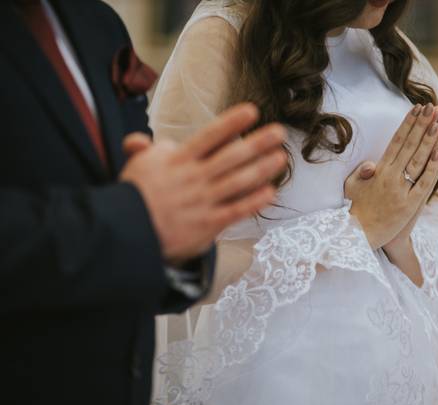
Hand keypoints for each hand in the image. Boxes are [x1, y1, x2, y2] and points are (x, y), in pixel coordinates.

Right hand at [120, 103, 287, 263]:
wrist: (129, 233)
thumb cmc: (135, 198)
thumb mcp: (136, 167)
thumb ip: (143, 149)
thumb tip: (139, 139)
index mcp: (179, 160)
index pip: (210, 136)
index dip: (232, 122)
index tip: (252, 111)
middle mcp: (195, 178)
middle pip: (232, 156)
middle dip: (258, 142)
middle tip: (280, 132)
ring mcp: (203, 201)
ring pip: (239, 181)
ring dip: (263, 168)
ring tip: (281, 157)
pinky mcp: (208, 224)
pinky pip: (236, 210)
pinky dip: (254, 201)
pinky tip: (271, 192)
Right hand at [345, 103, 437, 249]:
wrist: (357, 236)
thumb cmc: (353, 210)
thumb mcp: (351, 187)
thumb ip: (362, 172)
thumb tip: (372, 163)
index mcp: (378, 171)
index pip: (396, 141)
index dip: (407, 124)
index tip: (416, 109)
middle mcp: (390, 177)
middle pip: (410, 146)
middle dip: (422, 125)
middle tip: (432, 107)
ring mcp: (401, 190)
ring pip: (419, 160)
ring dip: (430, 140)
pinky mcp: (410, 205)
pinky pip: (425, 182)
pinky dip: (432, 167)